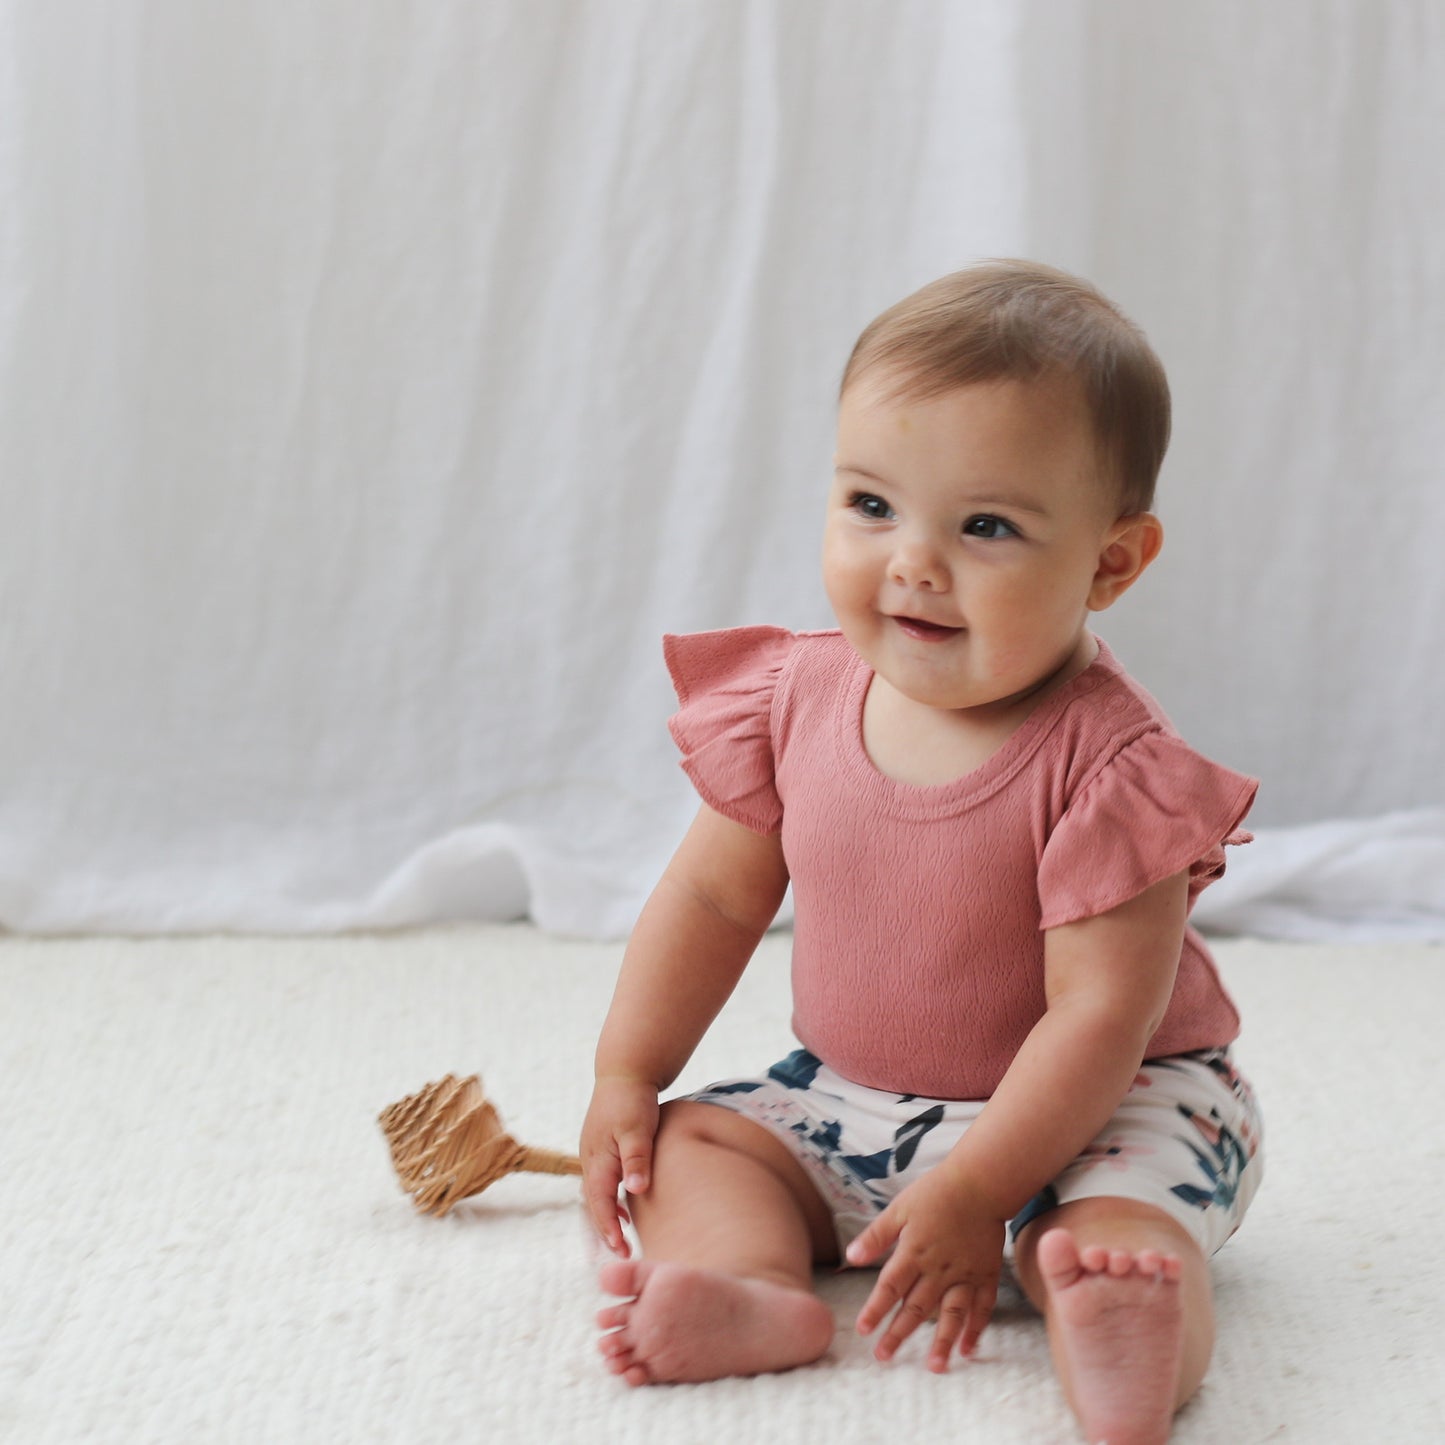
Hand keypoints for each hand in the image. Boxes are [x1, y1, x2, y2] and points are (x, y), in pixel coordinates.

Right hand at [579, 1075, 659, 1256]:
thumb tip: (634, 1191)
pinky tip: (625, 1206)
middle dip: (605, 1230)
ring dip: (606, 1216)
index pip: (600, 1203)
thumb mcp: (638, 1128)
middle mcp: (591, 1159)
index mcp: (597, 1159)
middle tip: (622, 1254)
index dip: (609, 1229)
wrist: (626, 1071)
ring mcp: (594, 1153)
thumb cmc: (633, 1099)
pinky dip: (609, 1199)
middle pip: (593, 1204)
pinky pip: (602, 1181)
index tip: (621, 1250)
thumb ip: (636, 1159)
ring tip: (622, 1237)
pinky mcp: (602, 1148)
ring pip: (596, 1194)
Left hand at [846, 1169, 1004, 1369]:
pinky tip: (968, 1349)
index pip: (890, 1287)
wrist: (980, 1183)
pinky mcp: (986, 1275)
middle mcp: (939, 1269)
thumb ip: (876, 1236)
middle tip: (884, 1357)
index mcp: (914, 1252)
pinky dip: (976, 1329)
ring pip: (952, 1315)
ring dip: (942, 1342)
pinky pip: (982, 1307)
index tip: (863, 1330)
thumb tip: (851, 1258)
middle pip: (916, 1308)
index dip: (875, 1309)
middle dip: (899, 1334)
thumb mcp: (899, 1208)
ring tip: (934, 1367)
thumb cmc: (936, 1192)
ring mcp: (965, 1274)